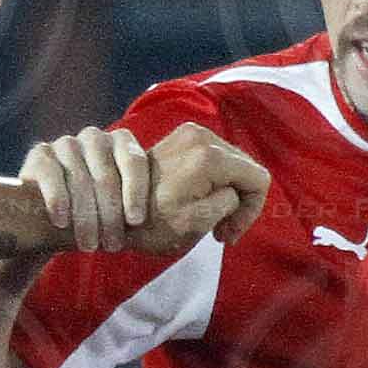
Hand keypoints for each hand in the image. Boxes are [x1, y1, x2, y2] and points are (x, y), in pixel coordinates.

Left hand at [23, 122, 269, 253]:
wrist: (110, 210)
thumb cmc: (151, 225)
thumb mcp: (198, 222)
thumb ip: (230, 203)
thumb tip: (235, 191)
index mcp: (209, 156)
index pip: (258, 179)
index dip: (251, 211)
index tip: (227, 235)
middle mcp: (202, 135)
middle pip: (247, 169)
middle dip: (240, 202)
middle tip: (220, 232)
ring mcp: (190, 133)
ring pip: (233, 165)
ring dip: (227, 194)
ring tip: (209, 220)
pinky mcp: (181, 138)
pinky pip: (215, 160)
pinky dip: (214, 183)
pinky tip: (197, 202)